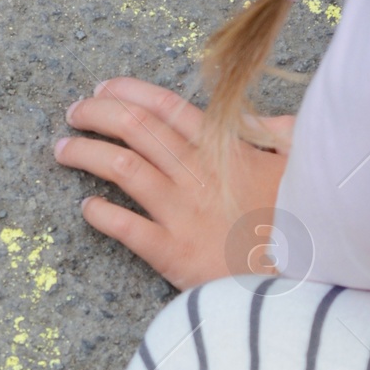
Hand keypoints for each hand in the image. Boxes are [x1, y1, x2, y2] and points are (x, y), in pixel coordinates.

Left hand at [54, 77, 295, 288]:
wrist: (306, 281)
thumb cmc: (303, 224)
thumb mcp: (301, 170)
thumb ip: (283, 138)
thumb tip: (274, 121)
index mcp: (224, 150)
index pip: (167, 107)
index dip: (129, 92)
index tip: (103, 89)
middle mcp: (198, 174)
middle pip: (135, 128)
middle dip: (96, 114)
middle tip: (73, 113)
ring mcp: (183, 213)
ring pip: (122, 168)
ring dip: (86, 153)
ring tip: (63, 150)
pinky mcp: (175, 253)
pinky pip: (126, 228)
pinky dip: (101, 214)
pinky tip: (88, 208)